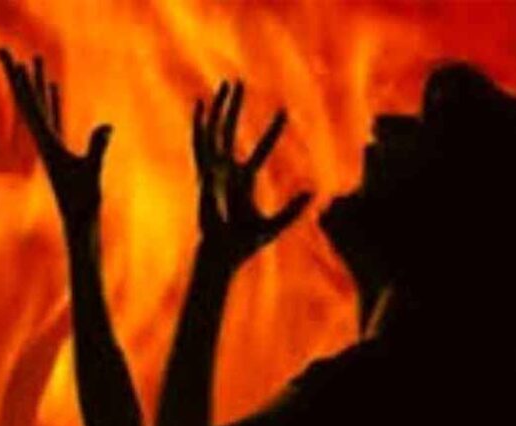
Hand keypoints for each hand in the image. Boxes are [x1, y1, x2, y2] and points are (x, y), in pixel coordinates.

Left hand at [0, 48, 111, 233]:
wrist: (79, 227)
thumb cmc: (85, 204)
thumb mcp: (92, 174)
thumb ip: (96, 149)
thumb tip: (105, 126)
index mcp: (46, 146)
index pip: (30, 108)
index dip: (20, 83)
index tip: (10, 60)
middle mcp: (44, 143)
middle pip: (29, 103)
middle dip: (20, 78)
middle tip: (6, 51)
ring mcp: (52, 146)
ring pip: (41, 108)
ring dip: (36, 84)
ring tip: (33, 60)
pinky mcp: (62, 150)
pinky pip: (54, 117)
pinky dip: (51, 100)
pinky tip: (52, 88)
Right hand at [192, 81, 310, 265]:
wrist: (224, 254)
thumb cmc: (245, 243)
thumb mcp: (275, 224)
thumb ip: (293, 209)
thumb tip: (315, 193)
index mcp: (244, 180)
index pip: (261, 148)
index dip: (272, 131)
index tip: (285, 111)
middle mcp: (227, 170)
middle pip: (231, 131)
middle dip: (235, 107)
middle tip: (239, 82)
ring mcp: (214, 170)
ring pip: (217, 131)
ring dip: (220, 108)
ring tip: (225, 85)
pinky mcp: (205, 174)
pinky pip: (201, 145)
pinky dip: (200, 125)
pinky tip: (201, 106)